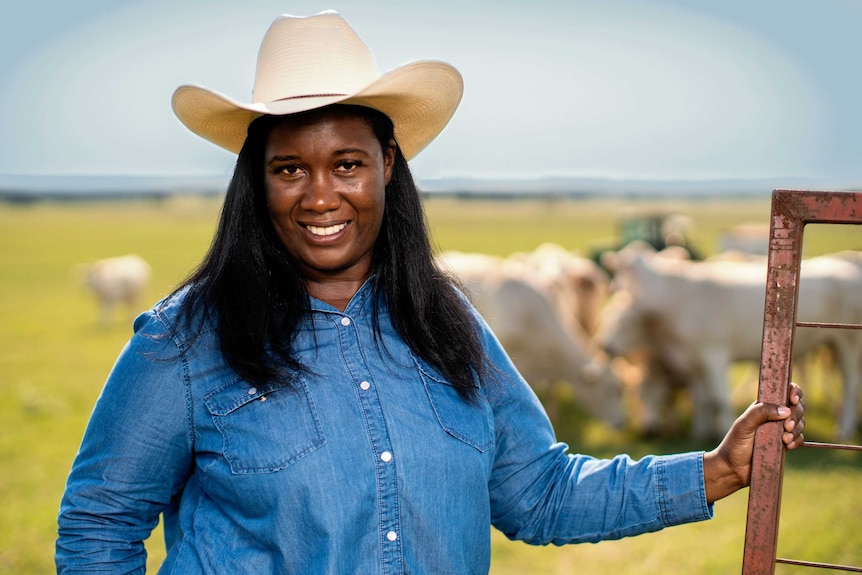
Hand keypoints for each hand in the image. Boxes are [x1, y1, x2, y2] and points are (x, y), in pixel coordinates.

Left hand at [702, 383, 804, 503]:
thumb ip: (761, 412)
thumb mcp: (744, 425)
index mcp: (763, 406)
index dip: (794, 391)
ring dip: (797, 428)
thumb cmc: (735, 444)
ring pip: (801, 422)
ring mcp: (781, 430)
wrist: (734, 469)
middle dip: (796, 414)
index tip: (793, 399)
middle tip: (787, 426)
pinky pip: (799, 438)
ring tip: (784, 438)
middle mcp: (774, 416)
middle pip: (797, 407)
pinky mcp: (785, 444)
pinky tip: (787, 445)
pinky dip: (797, 440)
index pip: (784, 392)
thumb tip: (786, 409)